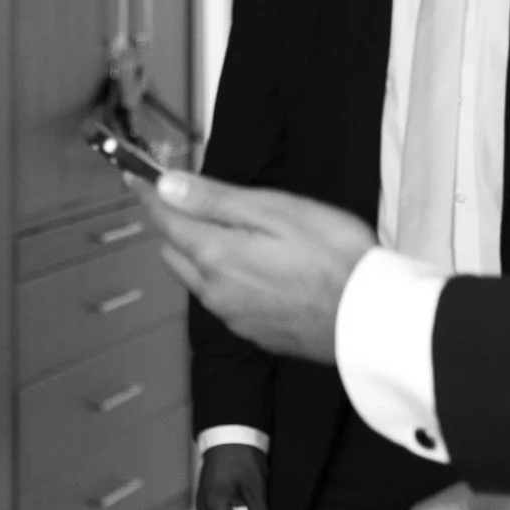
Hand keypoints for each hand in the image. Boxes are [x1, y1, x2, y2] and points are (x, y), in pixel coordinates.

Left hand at [137, 173, 375, 363]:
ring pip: (197, 278)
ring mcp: (233, 316)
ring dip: (201, 254)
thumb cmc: (336, 257)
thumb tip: (167, 186)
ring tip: (236, 233)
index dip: (149, 195)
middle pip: (174, 251)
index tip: (135, 177)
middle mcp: (214, 291)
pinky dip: (225, 279)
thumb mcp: (277, 211)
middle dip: (176, 225)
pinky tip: (259, 269)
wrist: (373, 320)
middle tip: (197, 200)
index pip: (165, 220)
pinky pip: (223, 300)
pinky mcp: (253, 333)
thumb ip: (216, 200)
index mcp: (216, 256)